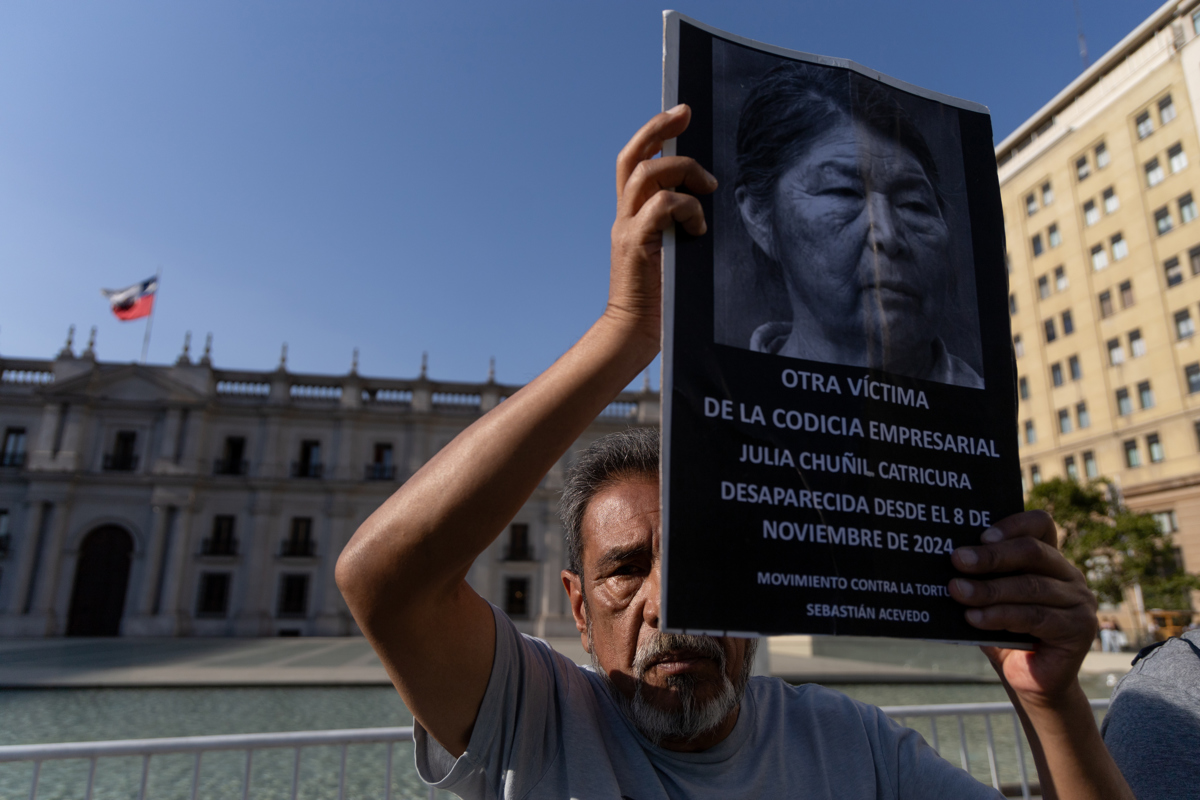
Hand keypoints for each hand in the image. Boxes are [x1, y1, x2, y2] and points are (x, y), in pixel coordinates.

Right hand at [607, 104, 717, 347]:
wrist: (635, 333)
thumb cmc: (662, 300)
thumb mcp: (676, 252)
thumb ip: (684, 225)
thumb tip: (715, 202)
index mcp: (633, 216)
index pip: (635, 162)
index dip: (654, 133)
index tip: (681, 115)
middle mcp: (625, 217)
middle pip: (632, 157)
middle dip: (658, 128)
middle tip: (686, 114)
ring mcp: (628, 229)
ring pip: (646, 174)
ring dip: (682, 172)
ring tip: (708, 188)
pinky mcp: (637, 245)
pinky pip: (660, 207)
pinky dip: (685, 208)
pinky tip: (699, 228)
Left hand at [948, 510, 1097, 707]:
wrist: (1028, 682)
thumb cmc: (1004, 634)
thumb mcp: (989, 600)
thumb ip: (979, 578)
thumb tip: (947, 560)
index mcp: (1048, 559)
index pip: (1040, 524)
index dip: (1013, 524)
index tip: (980, 535)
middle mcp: (1069, 575)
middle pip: (1032, 551)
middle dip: (991, 556)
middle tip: (958, 560)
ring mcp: (1079, 601)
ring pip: (1030, 586)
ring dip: (989, 589)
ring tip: (957, 592)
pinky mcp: (1080, 628)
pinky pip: (1035, 616)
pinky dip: (1000, 615)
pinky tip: (974, 618)